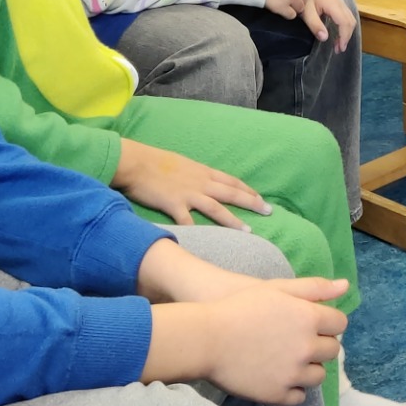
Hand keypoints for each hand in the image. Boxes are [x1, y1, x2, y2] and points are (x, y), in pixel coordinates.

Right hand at [114, 138, 266, 229]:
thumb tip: (203, 183)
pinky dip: (197, 232)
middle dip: (252, 202)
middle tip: (269, 211)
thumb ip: (194, 175)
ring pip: (217, 208)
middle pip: (232, 193)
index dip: (248, 190)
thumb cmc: (156, 161)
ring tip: (249, 231)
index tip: (261, 198)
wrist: (136, 162)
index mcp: (203, 172)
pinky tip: (207, 244)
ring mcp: (188, 194)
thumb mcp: (182, 165)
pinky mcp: (173, 204)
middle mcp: (201, 182)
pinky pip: (187, 221)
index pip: (232, 181)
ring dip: (234, 220)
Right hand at [200, 277, 349, 404]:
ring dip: (309, 368)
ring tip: (289, 360)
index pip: (339, 324)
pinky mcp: (277, 395)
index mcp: (310, 318)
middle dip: (320, 345)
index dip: (327, 323)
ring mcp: (293, 374)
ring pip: (318, 376)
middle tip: (299, 342)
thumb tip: (345, 286)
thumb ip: (314, 288)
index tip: (313, 324)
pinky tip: (279, 377)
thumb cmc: (240, 307)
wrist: (206, 339)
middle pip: (332, 351)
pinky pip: (298, 397)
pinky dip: (292, 389)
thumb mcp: (277, 288)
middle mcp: (307, 348)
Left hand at [297, 0, 356, 50]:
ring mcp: (341, 2)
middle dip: (347, 37)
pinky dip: (345, 28)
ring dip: (347, 33)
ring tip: (338, 45)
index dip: (344, 36)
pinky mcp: (339, 4)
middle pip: (350, 21)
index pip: (345, 22)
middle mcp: (340, 2)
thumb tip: (325, 38)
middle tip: (339, 49)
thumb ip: (315, 25)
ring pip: (350, 20)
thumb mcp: (306, 12)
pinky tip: (339, 35)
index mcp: (333, 3)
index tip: (339, 48)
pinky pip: (347, 17)